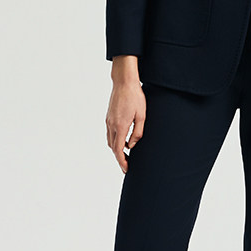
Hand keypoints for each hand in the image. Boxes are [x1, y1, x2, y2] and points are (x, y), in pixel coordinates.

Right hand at [106, 57, 145, 173]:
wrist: (124, 82)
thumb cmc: (135, 96)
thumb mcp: (142, 115)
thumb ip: (137, 132)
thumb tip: (132, 146)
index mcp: (120, 126)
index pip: (119, 150)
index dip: (122, 162)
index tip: (126, 169)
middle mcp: (111, 125)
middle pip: (113, 148)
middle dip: (119, 158)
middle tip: (127, 166)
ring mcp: (108, 121)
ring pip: (110, 141)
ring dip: (116, 150)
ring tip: (125, 155)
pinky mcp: (108, 117)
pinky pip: (109, 134)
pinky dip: (114, 141)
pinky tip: (121, 141)